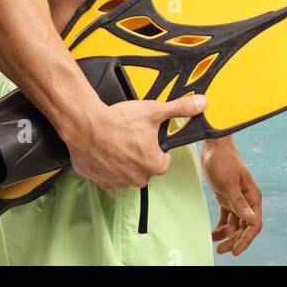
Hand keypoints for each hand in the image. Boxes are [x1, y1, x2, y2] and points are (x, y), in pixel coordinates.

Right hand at [66, 94, 206, 190]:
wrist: (86, 126)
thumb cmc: (118, 121)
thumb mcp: (154, 110)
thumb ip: (180, 109)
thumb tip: (200, 104)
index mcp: (155, 165)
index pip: (164, 158)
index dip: (157, 145)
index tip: (147, 135)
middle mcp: (138, 179)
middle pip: (145, 165)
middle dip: (139, 152)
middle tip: (129, 135)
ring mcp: (118, 182)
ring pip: (127, 171)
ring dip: (123, 159)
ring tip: (115, 140)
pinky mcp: (101, 182)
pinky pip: (109, 175)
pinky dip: (107, 164)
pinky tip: (104, 149)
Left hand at [201, 137, 261, 255]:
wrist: (213, 147)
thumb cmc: (223, 161)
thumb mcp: (229, 183)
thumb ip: (239, 203)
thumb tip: (251, 221)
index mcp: (253, 197)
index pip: (254, 224)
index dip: (246, 239)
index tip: (236, 250)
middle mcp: (247, 201)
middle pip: (244, 228)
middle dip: (235, 240)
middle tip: (222, 251)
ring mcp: (237, 201)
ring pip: (235, 225)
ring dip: (227, 236)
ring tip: (217, 247)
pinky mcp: (226, 199)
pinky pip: (226, 219)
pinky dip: (220, 228)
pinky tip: (213, 235)